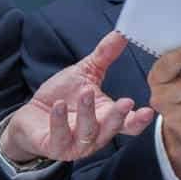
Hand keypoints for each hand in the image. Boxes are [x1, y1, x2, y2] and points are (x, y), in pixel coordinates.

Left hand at [0, 31, 151, 165]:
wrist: (32, 117)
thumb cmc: (63, 97)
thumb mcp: (85, 73)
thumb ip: (105, 55)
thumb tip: (121, 33)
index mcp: (106, 118)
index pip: (128, 125)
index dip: (139, 120)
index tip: (148, 111)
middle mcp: (95, 135)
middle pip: (112, 130)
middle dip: (118, 116)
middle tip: (125, 102)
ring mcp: (75, 144)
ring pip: (87, 133)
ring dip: (87, 113)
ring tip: (85, 92)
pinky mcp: (54, 147)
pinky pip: (60, 137)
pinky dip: (60, 121)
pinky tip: (58, 105)